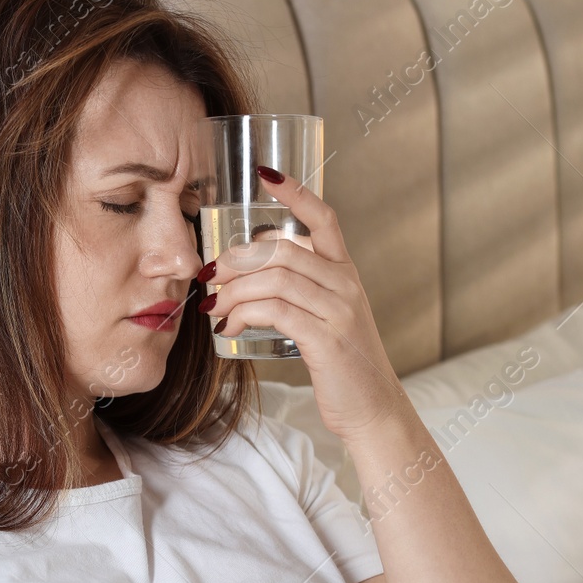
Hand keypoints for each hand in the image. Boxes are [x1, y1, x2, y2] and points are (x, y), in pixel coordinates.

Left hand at [203, 166, 408, 444]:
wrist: (373, 409)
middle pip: (282, 250)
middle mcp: (345, 284)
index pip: (324, 218)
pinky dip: (244, 315)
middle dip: (236, 259)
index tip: (266, 174)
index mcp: (345, 272)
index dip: (295, 192)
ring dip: (233, 291)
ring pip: (274, 280)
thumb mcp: (327, 317)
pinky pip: (276, 312)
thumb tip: (249, 272)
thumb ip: (301, 290)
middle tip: (209, 276)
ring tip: (213, 307)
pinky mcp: (327, 340)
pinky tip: (228, 328)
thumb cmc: (342, 364)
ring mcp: (339, 311)